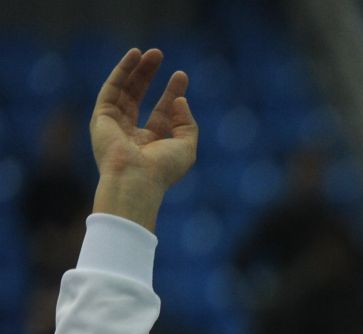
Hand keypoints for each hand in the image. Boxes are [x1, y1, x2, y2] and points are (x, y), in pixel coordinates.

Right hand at [90, 49, 198, 230]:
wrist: (136, 178)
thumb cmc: (162, 168)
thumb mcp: (186, 146)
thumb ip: (187, 123)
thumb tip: (181, 100)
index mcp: (151, 143)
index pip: (162, 112)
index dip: (171, 93)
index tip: (181, 75)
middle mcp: (130, 133)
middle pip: (140, 96)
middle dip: (150, 75)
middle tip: (160, 55)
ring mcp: (114, 124)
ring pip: (125, 90)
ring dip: (137, 69)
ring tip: (150, 52)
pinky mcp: (101, 117)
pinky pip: (112, 88)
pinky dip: (122, 71)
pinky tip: (134, 56)